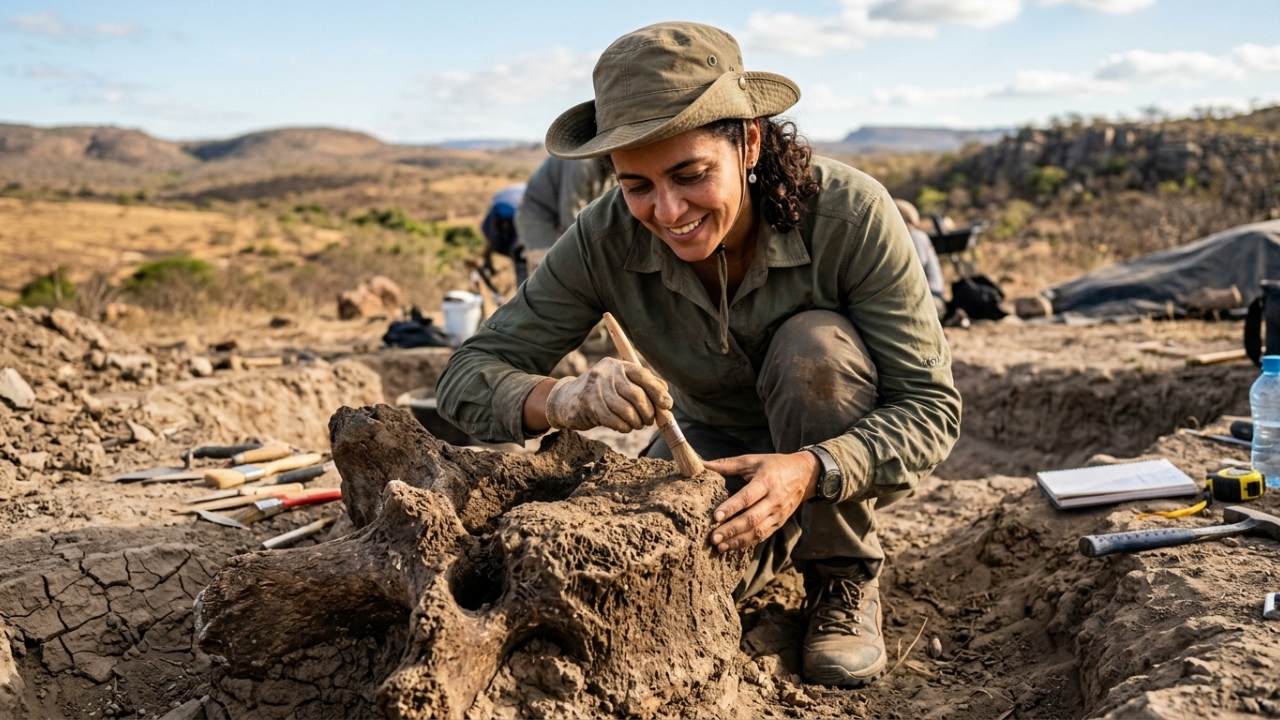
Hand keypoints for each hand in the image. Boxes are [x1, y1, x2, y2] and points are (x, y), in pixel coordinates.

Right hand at [544, 357, 672, 432]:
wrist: (567, 399)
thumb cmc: (602, 393)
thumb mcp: (620, 383)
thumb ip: (642, 386)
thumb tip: (666, 399)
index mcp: (618, 365)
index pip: (643, 375)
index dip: (657, 391)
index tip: (667, 405)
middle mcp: (606, 373)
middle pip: (636, 395)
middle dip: (648, 411)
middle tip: (650, 421)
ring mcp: (595, 388)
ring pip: (626, 410)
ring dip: (636, 422)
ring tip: (638, 424)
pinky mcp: (588, 404)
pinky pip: (613, 420)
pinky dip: (624, 427)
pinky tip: (624, 427)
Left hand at [703, 452, 819, 552]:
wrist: (805, 475)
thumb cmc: (774, 465)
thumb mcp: (753, 460)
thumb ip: (727, 464)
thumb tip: (702, 465)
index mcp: (766, 481)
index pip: (747, 497)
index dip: (731, 508)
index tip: (715, 516)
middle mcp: (774, 499)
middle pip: (752, 518)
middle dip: (731, 530)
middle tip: (713, 538)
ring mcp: (778, 513)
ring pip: (758, 531)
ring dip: (738, 541)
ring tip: (719, 546)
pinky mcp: (780, 523)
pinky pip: (763, 535)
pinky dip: (748, 543)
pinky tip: (733, 546)